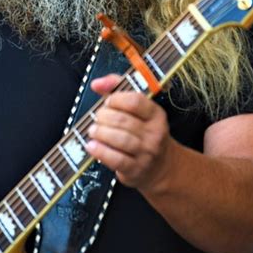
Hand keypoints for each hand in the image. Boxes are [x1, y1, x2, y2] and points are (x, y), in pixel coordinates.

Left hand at [85, 74, 170, 191]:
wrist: (161, 167)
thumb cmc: (144, 134)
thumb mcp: (138, 110)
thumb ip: (117, 90)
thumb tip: (97, 83)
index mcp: (156, 114)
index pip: (135, 101)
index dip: (116, 99)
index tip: (108, 102)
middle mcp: (154, 133)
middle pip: (123, 120)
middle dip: (104, 117)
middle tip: (97, 119)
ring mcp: (146, 152)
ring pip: (120, 139)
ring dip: (101, 133)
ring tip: (93, 131)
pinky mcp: (136, 169)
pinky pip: (116, 159)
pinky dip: (100, 151)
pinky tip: (92, 146)